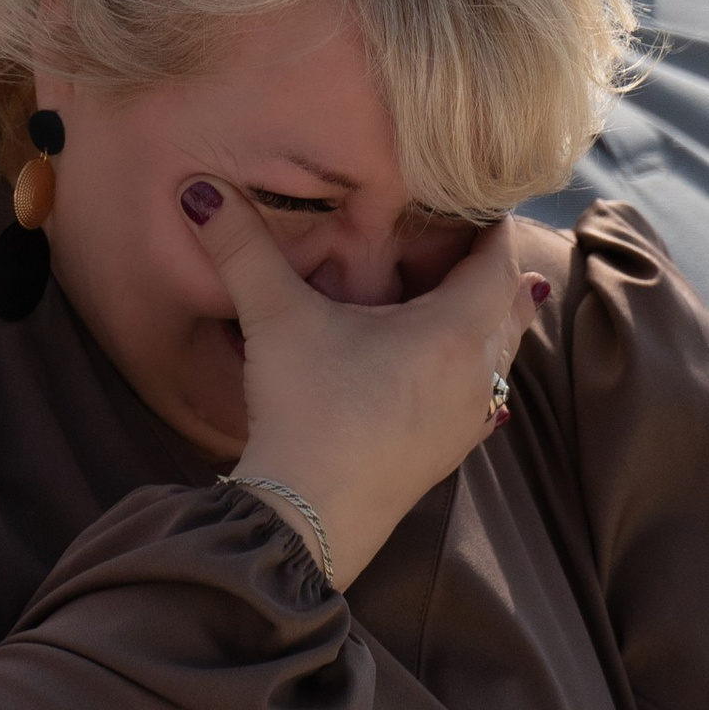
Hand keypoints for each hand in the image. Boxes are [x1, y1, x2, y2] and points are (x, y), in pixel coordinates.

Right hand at [178, 188, 549, 588]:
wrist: (309, 519)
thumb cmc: (306, 412)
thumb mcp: (275, 319)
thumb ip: (242, 248)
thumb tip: (200, 190)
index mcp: (455, 329)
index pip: (496, 260)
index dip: (487, 224)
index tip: (469, 197)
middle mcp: (479, 373)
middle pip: (508, 304)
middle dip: (491, 268)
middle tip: (463, 237)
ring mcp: (471, 419)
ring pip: (502, 353)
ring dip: (487, 318)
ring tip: (461, 292)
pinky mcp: (452, 452)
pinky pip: (485, 392)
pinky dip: (474, 364)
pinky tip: (445, 364)